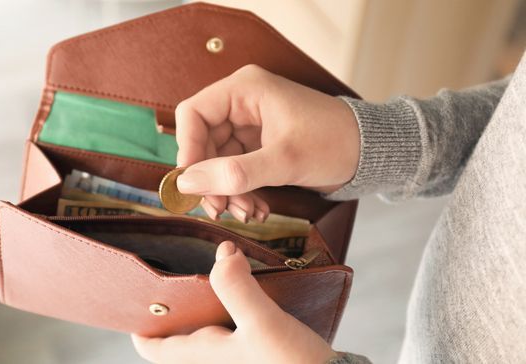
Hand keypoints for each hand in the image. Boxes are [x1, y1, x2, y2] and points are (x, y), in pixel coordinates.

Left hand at [131, 241, 336, 363]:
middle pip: (182, 333)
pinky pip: (236, 326)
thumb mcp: (263, 324)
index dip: (140, 329)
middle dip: (175, 306)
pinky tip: (245, 287)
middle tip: (173, 272)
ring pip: (210, 327)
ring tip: (210, 271)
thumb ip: (238, 287)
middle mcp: (217, 357)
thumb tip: (222, 252)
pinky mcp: (261, 351)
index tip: (133, 303)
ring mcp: (239, 355)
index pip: (156, 348)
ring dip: (206, 302)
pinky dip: (233, 306)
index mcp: (205, 353)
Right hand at [175, 64, 359, 220]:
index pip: (193, 114)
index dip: (188, 150)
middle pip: (203, 141)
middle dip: (211, 179)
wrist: (368, 154)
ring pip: (218, 160)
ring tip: (246, 213)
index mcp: (245, 89)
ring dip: (227, 190)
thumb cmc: (333, 143)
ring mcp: (249, 124)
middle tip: (220, 210)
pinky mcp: (258, 144)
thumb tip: (186, 184)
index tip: (192, 185)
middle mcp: (242, 102)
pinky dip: (241, 190)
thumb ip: (234, 173)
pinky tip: (256, 209)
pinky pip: (235, 168)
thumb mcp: (283, 161)